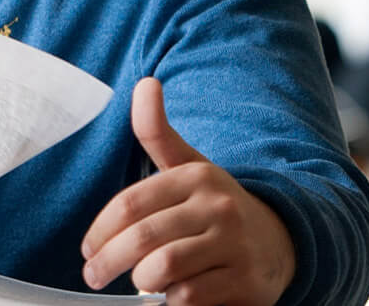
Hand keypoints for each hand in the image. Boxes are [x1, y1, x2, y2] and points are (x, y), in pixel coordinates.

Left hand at [80, 78, 294, 305]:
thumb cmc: (217, 208)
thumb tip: (144, 84)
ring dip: (142, 281)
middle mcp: (217, 205)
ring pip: (164, 268)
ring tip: (139, 283)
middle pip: (143, 238)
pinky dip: (171, 299)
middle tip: (94, 275)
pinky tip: (170, 295)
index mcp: (196, 176)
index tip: (88, 250)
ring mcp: (233, 243)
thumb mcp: (190, 168)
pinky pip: (189, 295)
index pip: (131, 203)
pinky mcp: (244, 279)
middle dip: (109, 261)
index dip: (101, 231)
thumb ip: (158, 133)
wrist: (280, 240)